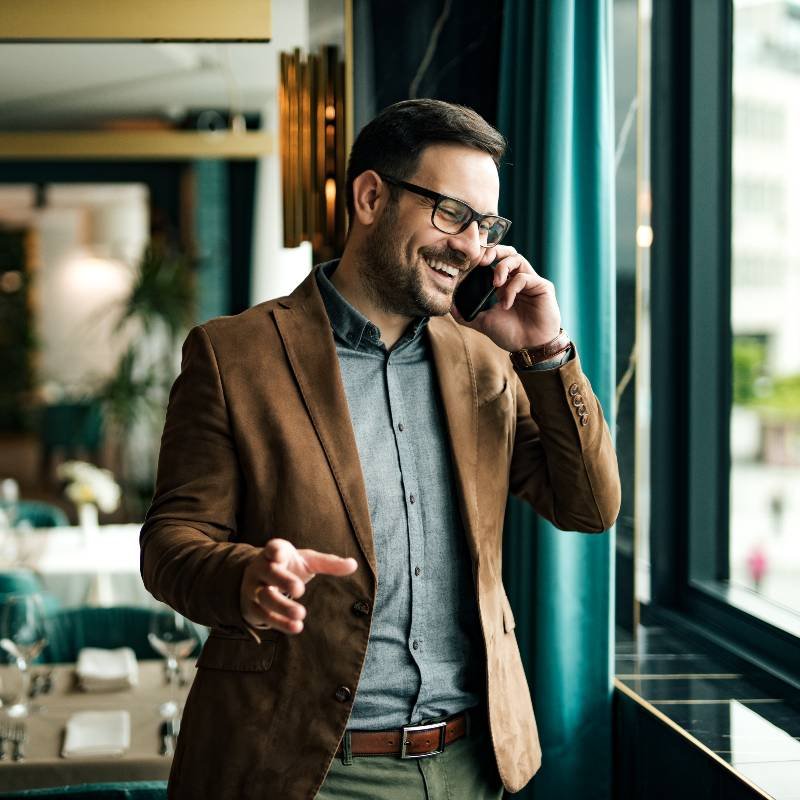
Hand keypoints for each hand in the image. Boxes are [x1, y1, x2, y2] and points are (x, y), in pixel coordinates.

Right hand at [240, 538, 357, 634]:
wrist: (258, 580)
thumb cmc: (288, 566)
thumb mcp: (307, 561)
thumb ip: (329, 563)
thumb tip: (354, 564)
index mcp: (275, 553)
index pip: (273, 548)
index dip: (276, 550)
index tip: (280, 554)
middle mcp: (261, 568)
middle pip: (269, 573)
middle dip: (283, 581)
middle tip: (300, 590)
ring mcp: (253, 588)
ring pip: (265, 597)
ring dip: (282, 606)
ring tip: (300, 614)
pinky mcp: (252, 607)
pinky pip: (263, 616)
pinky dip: (279, 622)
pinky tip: (296, 627)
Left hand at [452, 245, 561, 351]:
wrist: (530, 348)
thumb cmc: (511, 335)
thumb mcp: (483, 323)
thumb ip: (466, 315)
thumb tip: (449, 308)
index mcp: (505, 285)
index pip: (495, 262)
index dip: (483, 258)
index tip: (468, 263)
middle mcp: (517, 280)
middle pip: (508, 252)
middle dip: (494, 251)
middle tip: (481, 261)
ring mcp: (530, 282)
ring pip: (517, 258)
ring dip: (502, 268)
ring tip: (495, 284)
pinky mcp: (542, 286)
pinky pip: (524, 277)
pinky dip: (512, 288)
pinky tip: (506, 304)